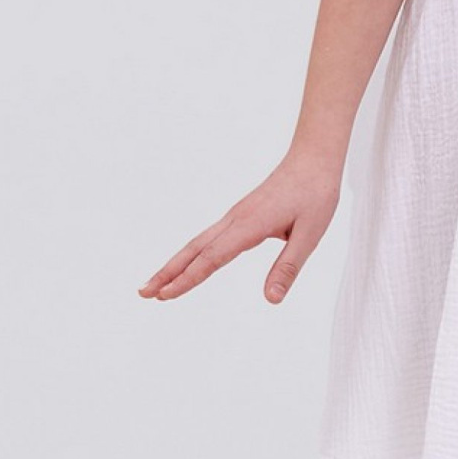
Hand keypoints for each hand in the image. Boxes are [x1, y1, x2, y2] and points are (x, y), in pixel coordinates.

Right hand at [138, 150, 343, 304]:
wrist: (314, 158)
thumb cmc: (315, 194)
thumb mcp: (309, 234)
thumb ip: (288, 267)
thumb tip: (270, 300)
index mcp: (250, 225)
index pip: (212, 258)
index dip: (188, 279)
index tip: (165, 296)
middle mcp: (235, 220)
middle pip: (194, 250)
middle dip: (168, 272)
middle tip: (142, 293)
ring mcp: (235, 215)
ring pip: (198, 243)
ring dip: (175, 264)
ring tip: (155, 284)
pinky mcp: (240, 214)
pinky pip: (209, 237)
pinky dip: (192, 253)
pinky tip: (188, 263)